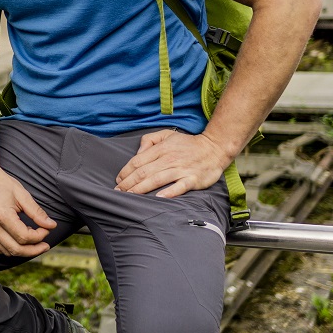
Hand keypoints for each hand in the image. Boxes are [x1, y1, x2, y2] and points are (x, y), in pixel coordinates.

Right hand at [0, 169, 54, 257]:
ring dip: (23, 251)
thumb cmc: (2, 183)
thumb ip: (37, 212)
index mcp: (1, 214)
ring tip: (34, 242)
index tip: (47, 229)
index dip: (39, 236)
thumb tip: (51, 225)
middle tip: (45, 245)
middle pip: (16, 249)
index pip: (24, 237)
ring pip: (7, 252)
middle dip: (34, 250)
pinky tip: (20, 241)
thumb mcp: (22, 194)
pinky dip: (11, 249)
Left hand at [115, 130, 230, 197]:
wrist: (214, 148)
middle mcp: (169, 159)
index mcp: (161, 149)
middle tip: (118, 192)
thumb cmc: (188, 144)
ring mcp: (181, 169)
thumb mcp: (167, 134)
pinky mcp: (193, 179)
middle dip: (128, 183)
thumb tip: (137, 152)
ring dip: (141, 189)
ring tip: (129, 196)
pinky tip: (158, 198)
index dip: (126, 172)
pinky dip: (168, 192)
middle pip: (144, 172)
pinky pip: (179, 187)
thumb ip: (149, 140)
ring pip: (157, 180)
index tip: (118, 181)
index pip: (138, 161)